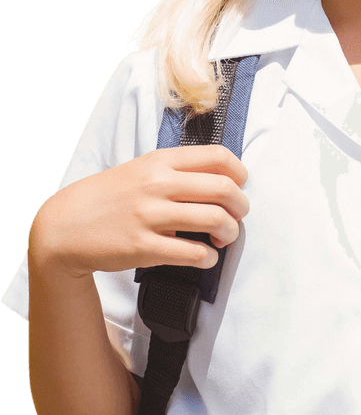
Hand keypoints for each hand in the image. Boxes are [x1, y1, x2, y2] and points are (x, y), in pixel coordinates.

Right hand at [29, 145, 249, 279]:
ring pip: (215, 219)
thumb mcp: (142, 168)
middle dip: (241, 206)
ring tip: (223, 238)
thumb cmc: (110, 197)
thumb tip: (222, 181)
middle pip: (224, 189)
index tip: (240, 186)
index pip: (218, 156)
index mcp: (160, 161)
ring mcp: (150, 215)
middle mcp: (157, 184)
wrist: (66, 225)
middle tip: (237, 217)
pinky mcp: (143, 247)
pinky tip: (205, 257)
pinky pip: (193, 253)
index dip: (239, 173)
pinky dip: (209, 258)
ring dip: (230, 232)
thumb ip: (178, 171)